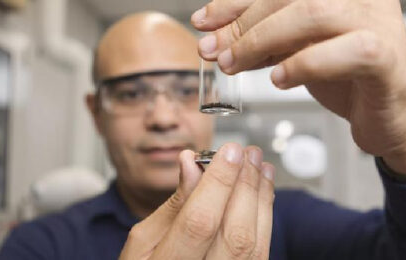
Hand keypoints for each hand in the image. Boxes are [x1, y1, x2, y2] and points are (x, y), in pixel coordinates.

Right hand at [119, 143, 275, 258]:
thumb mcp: (142, 242)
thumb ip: (172, 205)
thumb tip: (192, 163)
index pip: (199, 222)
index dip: (219, 184)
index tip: (230, 152)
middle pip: (234, 233)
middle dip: (245, 187)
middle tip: (248, 153)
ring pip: (253, 244)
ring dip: (260, 199)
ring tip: (259, 166)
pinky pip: (260, 252)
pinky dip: (263, 218)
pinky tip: (262, 193)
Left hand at [191, 0, 405, 173]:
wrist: (390, 121)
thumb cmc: (349, 82)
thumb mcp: (295, 52)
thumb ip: (263, 39)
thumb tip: (215, 35)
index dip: (237, 1)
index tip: (204, 21)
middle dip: (242, 23)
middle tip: (212, 49)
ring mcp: (378, 21)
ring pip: (312, 13)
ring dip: (262, 40)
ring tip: (235, 64)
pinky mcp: (386, 54)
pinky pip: (342, 50)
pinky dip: (303, 64)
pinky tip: (278, 79)